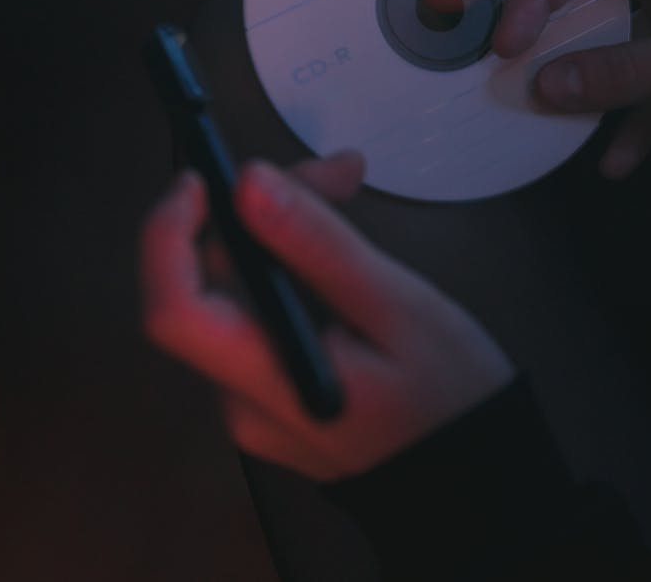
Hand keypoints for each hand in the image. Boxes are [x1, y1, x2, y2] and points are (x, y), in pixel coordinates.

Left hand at [140, 153, 514, 480]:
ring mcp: (256, 403)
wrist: (482, 479)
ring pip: (239, 292)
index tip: (201, 178)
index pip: (173, 313)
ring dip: (281, 230)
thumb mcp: (397, 307)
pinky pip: (262, 316)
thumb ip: (317, 246)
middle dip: (259, 212)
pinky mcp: (275, 394)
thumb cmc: (452, 398)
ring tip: (345, 186)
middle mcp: (243, 401)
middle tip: (336, 172)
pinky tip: (337, 239)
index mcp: (268, 386)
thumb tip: (246, 182)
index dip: (168, 237)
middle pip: (213, 285)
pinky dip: (292, 266)